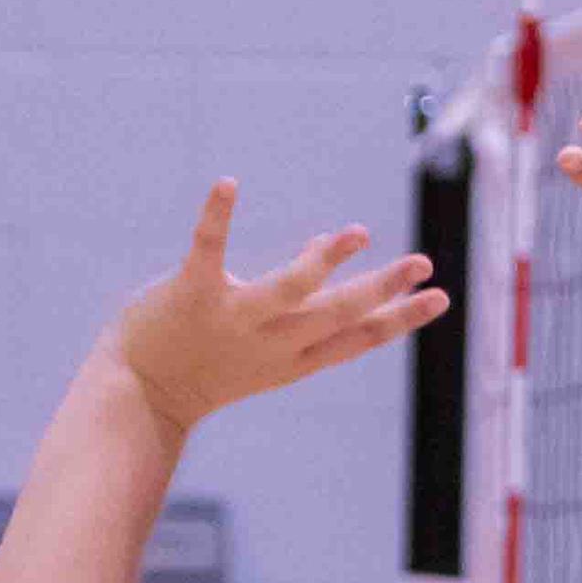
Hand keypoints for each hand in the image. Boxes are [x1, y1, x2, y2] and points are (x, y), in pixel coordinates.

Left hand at [108, 185, 444, 438]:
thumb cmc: (204, 368)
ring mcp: (232, 319)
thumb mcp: (261, 345)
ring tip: (356, 233)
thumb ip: (297, 305)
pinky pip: (207, 251)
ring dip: (323, 261)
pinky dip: (216, 216)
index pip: (356, 340)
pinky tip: (227, 183)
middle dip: (382, 289)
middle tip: (423, 264)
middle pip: (336, 315)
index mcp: (291, 358)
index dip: (399, 319)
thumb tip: (326, 249)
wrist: (141, 399)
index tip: (440, 299)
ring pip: (288, 290)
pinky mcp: (192, 295)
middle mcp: (269, 342)